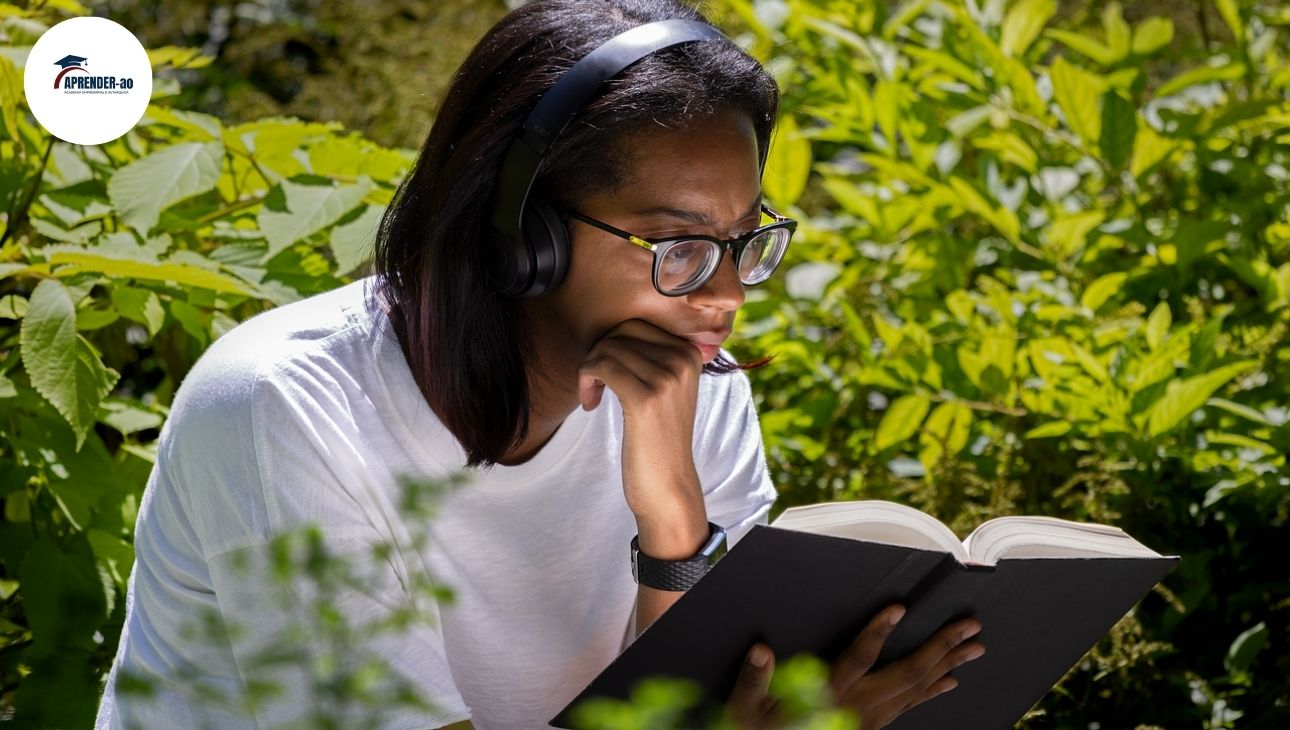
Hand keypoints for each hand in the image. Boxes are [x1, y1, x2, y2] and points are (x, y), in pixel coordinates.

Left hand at [578, 319, 705, 524]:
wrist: (668, 483)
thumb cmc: (658, 437)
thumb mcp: (666, 388)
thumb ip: (653, 355)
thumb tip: (616, 325)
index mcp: (690, 353)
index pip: (636, 324)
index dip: (611, 344)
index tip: (606, 375)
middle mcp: (682, 360)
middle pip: (621, 332)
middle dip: (598, 353)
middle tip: (594, 385)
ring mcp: (667, 378)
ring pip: (607, 348)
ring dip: (588, 370)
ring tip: (592, 396)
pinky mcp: (645, 398)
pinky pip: (601, 367)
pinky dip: (586, 382)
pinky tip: (590, 404)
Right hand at [727, 605, 985, 728]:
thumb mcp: (745, 710)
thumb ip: (754, 680)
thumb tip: (760, 650)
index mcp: (828, 695)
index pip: (859, 659)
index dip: (878, 632)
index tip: (897, 609)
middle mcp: (857, 706)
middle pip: (908, 673)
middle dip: (941, 646)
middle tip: (969, 626)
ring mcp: (871, 720)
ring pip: (918, 689)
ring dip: (948, 664)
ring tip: (974, 647)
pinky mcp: (875, 727)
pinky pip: (912, 706)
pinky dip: (934, 690)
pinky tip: (950, 680)